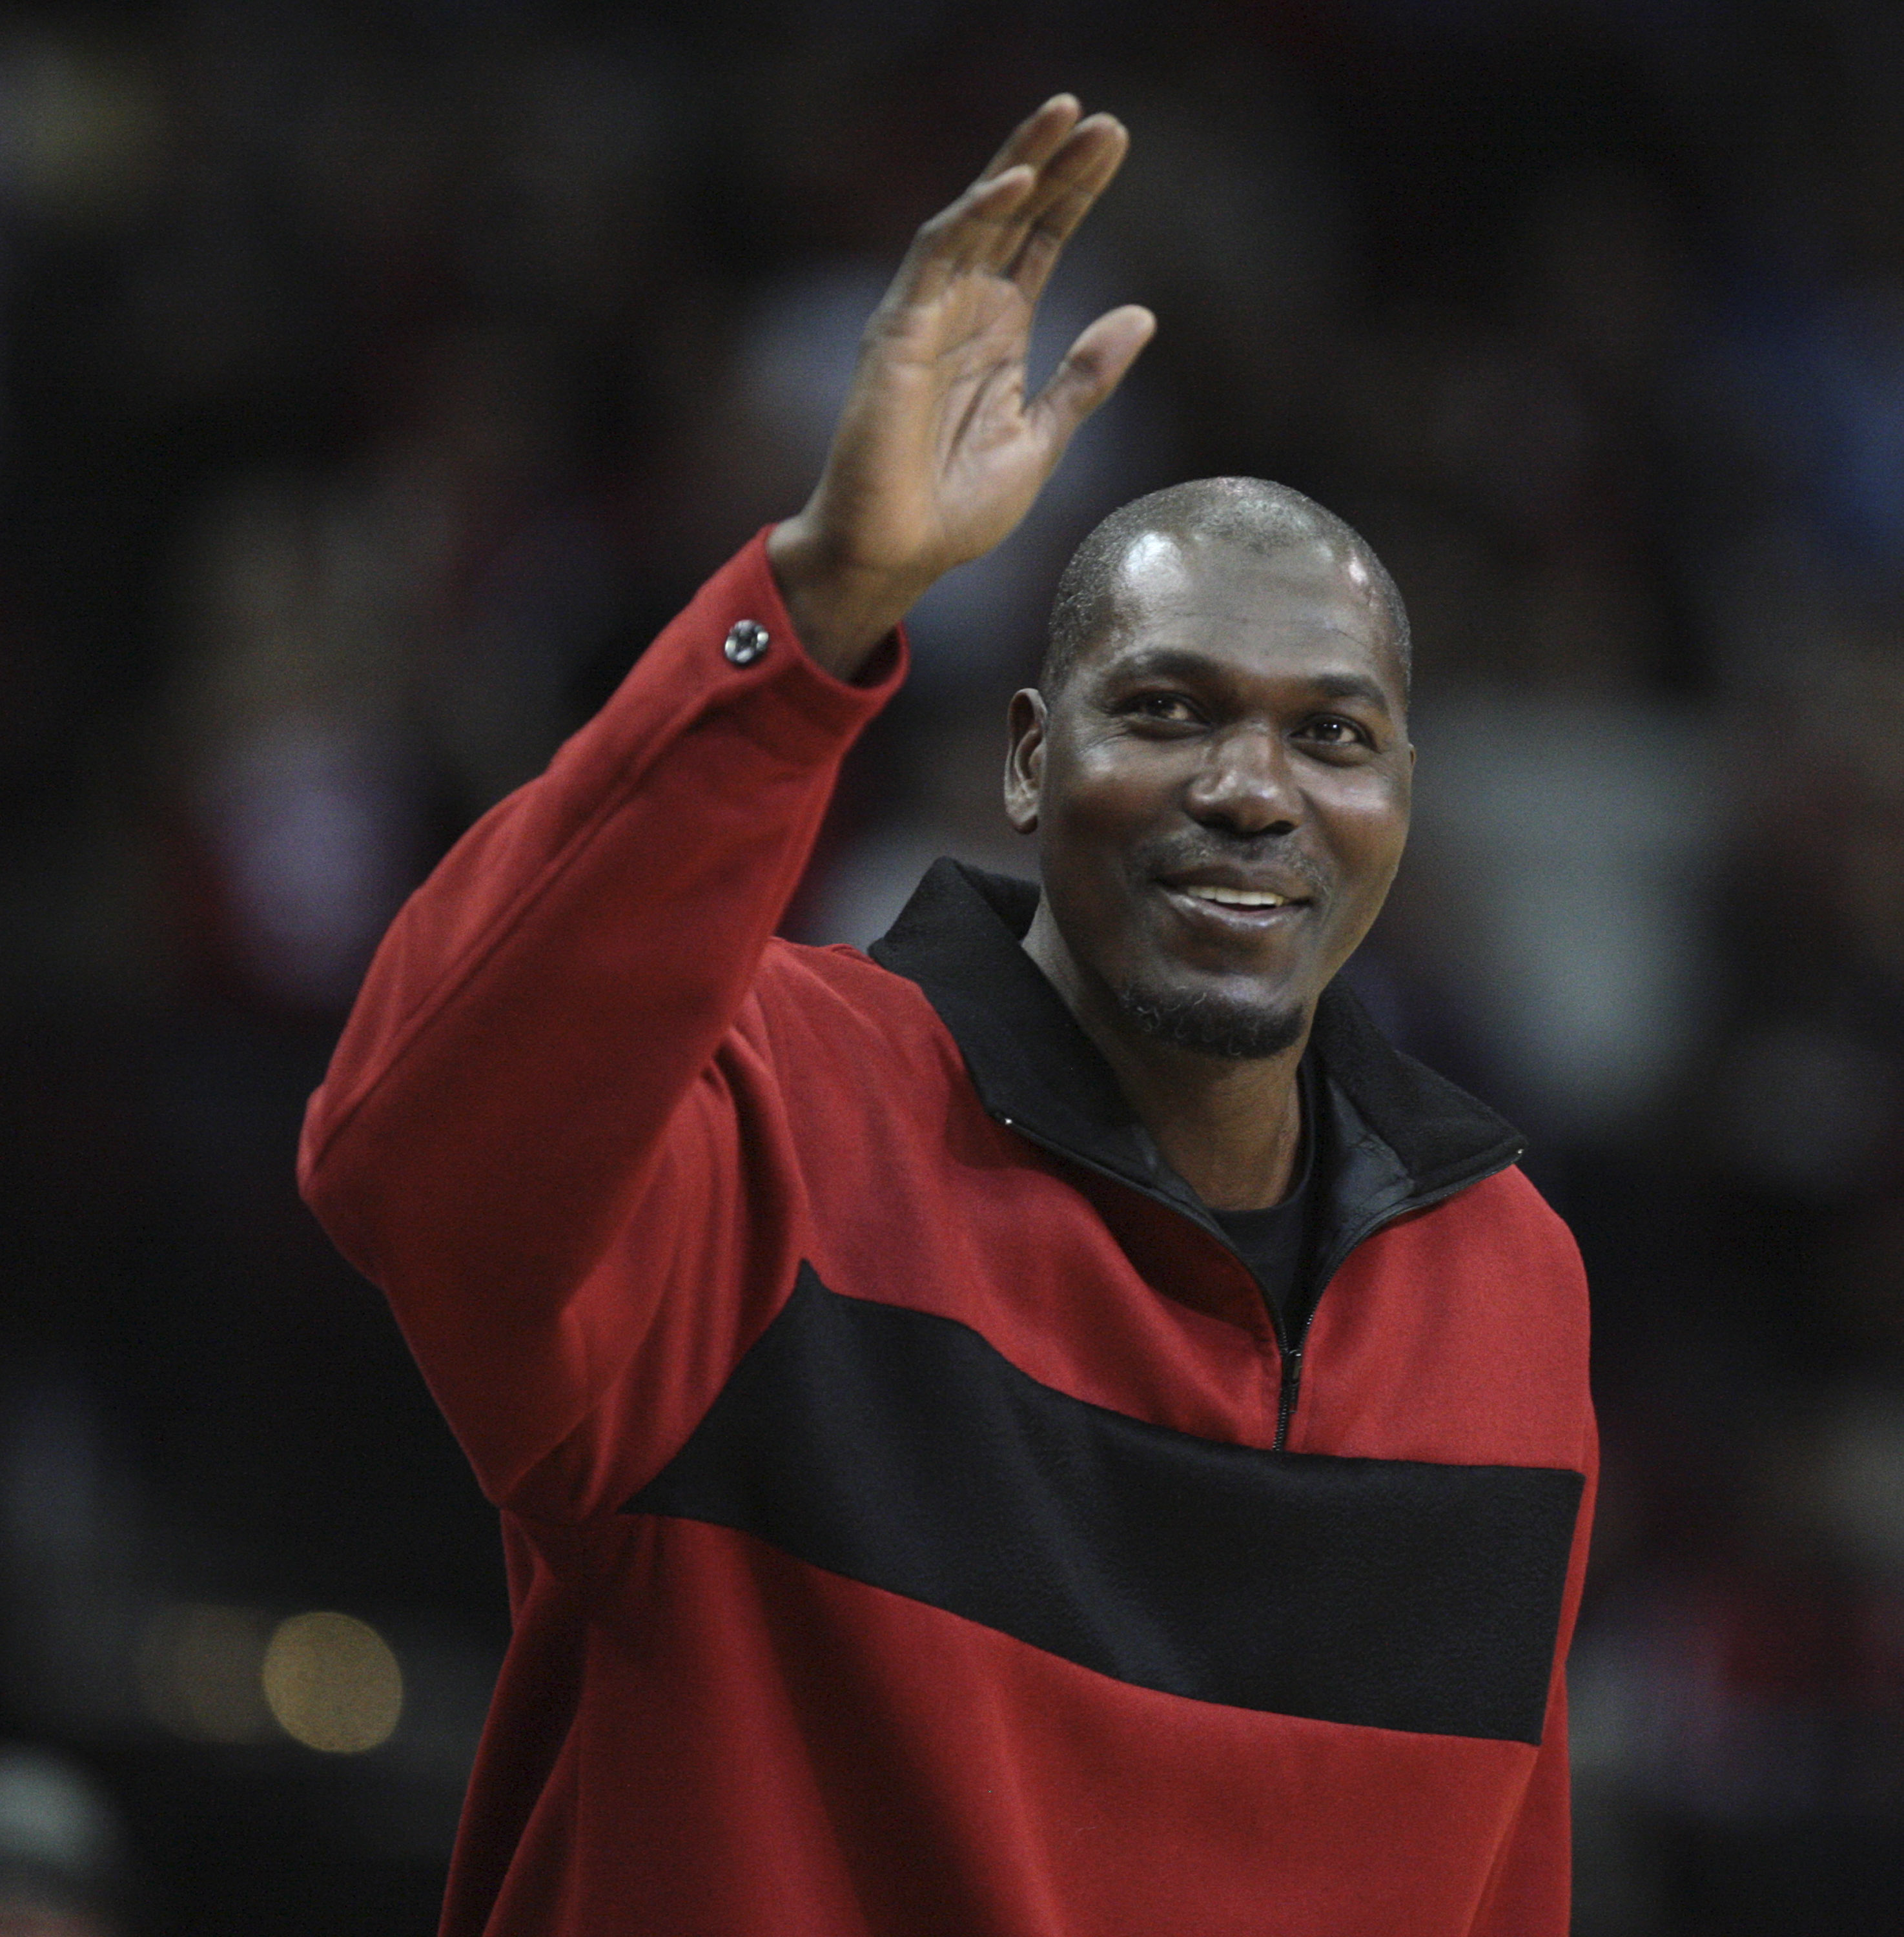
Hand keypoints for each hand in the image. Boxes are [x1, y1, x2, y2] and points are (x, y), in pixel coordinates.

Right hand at [766, 96, 1154, 678]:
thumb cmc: (954, 511)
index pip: (1041, 242)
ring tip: (1064, 117)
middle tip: (1101, 118)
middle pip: (1013, 217)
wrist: (898, 556)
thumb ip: (1084, 379)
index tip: (1114, 141)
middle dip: (1055, 164)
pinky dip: (973, 215)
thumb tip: (1142, 315)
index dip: (1075, 193)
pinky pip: (934, 255)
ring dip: (1019, 165)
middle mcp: (963, 312)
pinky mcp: (897, 330)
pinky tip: (1017, 183)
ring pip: (974, 217)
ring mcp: (927, 315)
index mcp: (999, 333)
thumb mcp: (1041, 439)